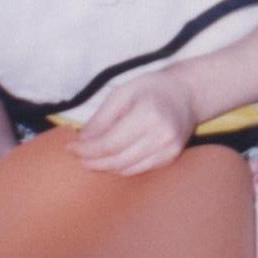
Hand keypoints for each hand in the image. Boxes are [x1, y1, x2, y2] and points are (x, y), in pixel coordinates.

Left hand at [71, 69, 197, 174]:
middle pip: (118, 160)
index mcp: (147, 115)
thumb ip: (101, 118)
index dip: (87, 149)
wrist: (187, 93)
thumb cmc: (151, 88)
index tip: (70, 147)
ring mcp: (169, 149)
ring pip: (128, 169)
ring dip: (106, 166)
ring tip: (91, 158)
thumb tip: (82, 141)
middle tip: (78, 156)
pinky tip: (112, 159)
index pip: (110, 143)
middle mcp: (161, 135)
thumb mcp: (121, 93)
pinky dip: (123, 167)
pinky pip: (140, 169)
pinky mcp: (172, 157)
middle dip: (93, 161)